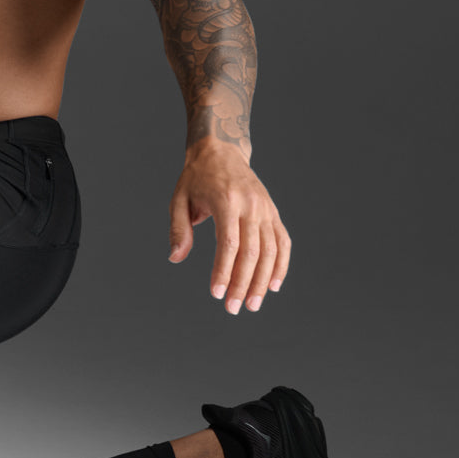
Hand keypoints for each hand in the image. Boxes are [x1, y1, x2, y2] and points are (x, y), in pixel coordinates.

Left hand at [168, 140, 290, 314]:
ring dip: (262, 281)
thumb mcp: (179, 199)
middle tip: (233, 308)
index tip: (216, 294)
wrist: (221, 149)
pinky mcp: (272, 212)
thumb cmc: (196, 178)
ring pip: (270, 251)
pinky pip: (282, 242)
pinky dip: (281, 265)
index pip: (229, 244)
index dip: (223, 271)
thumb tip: (176, 258)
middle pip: (251, 252)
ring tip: (251, 304)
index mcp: (226, 200)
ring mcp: (265, 209)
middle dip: (242, 284)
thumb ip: (178, 229)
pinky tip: (273, 286)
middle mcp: (250, 205)